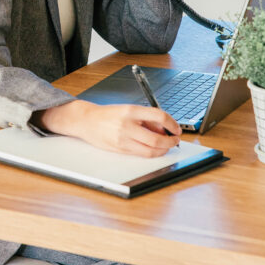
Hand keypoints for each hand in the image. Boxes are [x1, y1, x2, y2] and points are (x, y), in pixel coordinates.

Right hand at [37, 100, 180, 157]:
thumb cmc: (109, 114)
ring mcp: (123, 139)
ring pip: (150, 150)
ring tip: (166, 146)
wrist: (87, 121)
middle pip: (156, 138)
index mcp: (131, 111)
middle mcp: (127, 125)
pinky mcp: (120, 150)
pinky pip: (141, 154)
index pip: (158, 116)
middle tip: (175, 140)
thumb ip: (146, 118)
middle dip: (170, 141)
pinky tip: (154, 149)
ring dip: (163, 149)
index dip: (172, 123)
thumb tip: (165, 129)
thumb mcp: (129, 110)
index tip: (177, 128)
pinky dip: (152, 153)